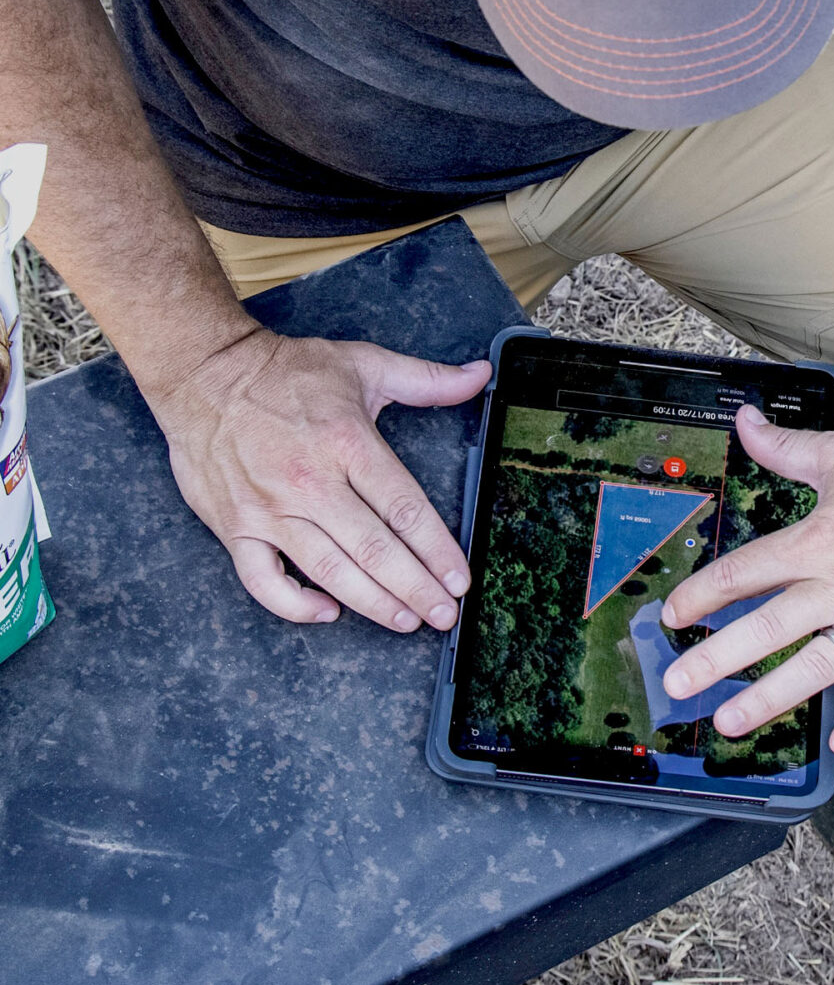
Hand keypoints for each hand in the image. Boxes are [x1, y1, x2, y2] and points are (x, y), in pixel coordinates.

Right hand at [148, 329, 491, 630]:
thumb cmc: (285, 372)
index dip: (438, 550)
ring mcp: (268, 509)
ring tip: (406, 620)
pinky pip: (263, 582)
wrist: (202, 372)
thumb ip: (427, 379)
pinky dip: (295, 605)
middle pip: (375, 550)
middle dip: (416, 588)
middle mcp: (309, 482)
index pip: (405, 509)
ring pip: (329, 571)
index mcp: (347, 443)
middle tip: (443, 614)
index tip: (460, 579)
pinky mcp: (234, 527)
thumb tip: (481, 375)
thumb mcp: (364, 363)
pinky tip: (328, 612)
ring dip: (373, 603)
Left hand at [659, 406, 833, 753]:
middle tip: (677, 684)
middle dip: (714, 661)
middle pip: (766, 629)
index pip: (744, 574)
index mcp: (821, 541)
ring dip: (769, 698)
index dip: (701, 596)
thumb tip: (746, 422)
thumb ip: (786, 448)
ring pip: (816, 668)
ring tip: (730, 721)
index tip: (674, 616)